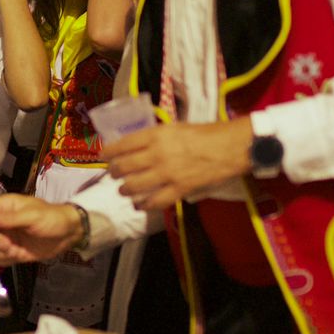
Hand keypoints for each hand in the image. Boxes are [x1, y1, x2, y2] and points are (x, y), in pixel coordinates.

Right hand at [0, 194, 83, 264]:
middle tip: (7, 244)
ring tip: (14, 250)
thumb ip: (11, 218)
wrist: (68, 234)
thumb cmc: (52, 218)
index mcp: (6, 207)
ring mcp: (7, 237)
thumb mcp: (33, 216)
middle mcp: (3, 222)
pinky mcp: (13, 251)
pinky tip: (17, 255)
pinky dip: (5, 260)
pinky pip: (0, 258)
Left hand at [105, 118, 254, 215]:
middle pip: (123, 167)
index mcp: (155, 135)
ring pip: (134, 186)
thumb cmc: (205, 133)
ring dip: (125, 189)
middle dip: (113, 172)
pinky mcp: (179, 189)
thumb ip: (155, 137)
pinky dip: (143, 205)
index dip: (108, 152)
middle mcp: (156, 154)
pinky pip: (154, 201)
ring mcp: (167, 173)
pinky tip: (139, 205)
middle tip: (113, 174)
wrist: (229, 147)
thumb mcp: (174, 128)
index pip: (122, 145)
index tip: (103, 156)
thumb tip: (137, 145)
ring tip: (124, 190)